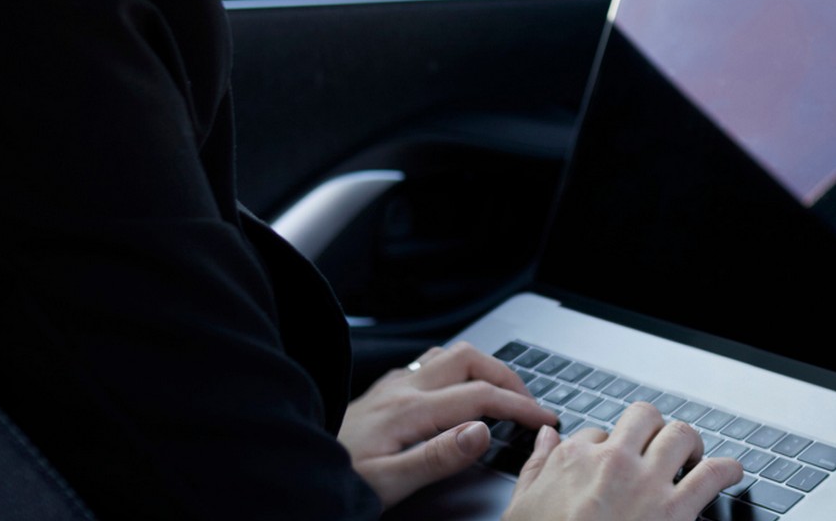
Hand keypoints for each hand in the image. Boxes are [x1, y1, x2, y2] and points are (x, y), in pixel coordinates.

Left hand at [340, 341, 555, 507]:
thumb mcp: (389, 482)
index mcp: (409, 410)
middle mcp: (402, 388)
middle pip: (471, 359)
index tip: (543, 419)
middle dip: (509, 377)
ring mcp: (392, 385)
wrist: (292, 471)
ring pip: (451, 354)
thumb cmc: (336, 479)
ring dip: (485, 368)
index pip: (480, 396)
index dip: (519, 406)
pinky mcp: (384, 391)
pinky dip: (459, 370)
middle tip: (529, 404)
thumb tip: (482, 431)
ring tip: (503, 393)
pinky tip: (459, 389)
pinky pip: (430, 363)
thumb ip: (438, 456)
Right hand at [501, 401, 744, 520]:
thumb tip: (546, 437)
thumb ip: (536, 467)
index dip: (609, 446)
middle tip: (659, 447)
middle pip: (644, 418)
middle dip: (654, 430)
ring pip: (681, 435)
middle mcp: (614, 461)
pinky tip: (731, 473)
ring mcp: (647, 483)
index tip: (613, 461)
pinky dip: (728, 469)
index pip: (598, 432)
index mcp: (575, 459)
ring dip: (690, 444)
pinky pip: (712, 474)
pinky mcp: (675, 511)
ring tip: (694, 456)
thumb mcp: (521, 508)